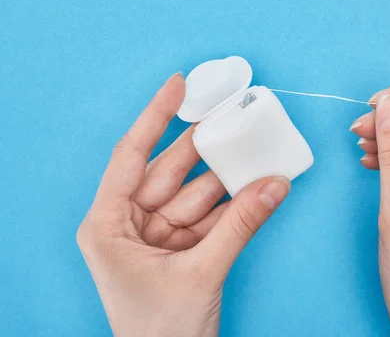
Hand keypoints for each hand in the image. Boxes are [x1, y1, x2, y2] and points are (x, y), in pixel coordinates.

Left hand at [76, 73, 290, 336]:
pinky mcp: (181, 246)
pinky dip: (234, 202)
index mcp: (108, 224)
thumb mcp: (200, 274)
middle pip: (171, 170)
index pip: (131, 155)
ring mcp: (157, 234)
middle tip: (232, 114)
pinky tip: (256, 184)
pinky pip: (210, 213)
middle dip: (204, 144)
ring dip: (227, 175)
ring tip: (256, 149)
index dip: (156, 116)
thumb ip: (240, 225)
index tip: (178, 84)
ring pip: (196, 191)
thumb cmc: (159, 333)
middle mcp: (129, 223)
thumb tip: (274, 185)